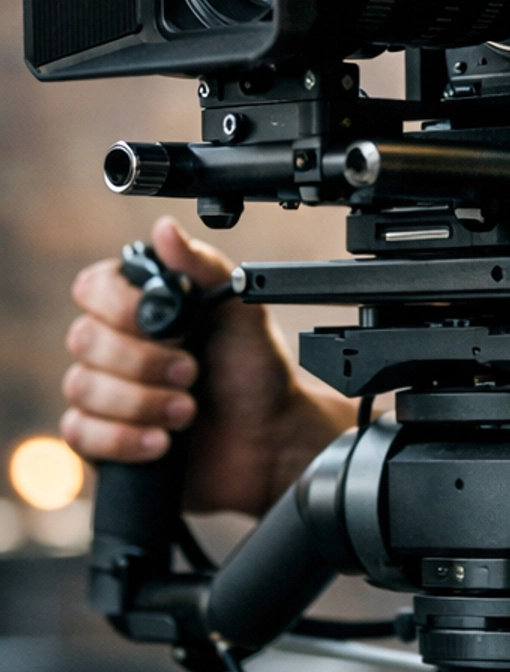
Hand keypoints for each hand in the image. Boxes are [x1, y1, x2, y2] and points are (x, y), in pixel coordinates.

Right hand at [60, 215, 346, 516]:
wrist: (269, 440)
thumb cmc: (254, 373)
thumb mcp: (241, 312)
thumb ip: (202, 268)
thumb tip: (164, 228)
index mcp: (143, 307)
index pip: (92, 288)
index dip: (118, 307)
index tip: (164, 325)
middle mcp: (118, 345)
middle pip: (83, 340)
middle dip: (141, 362)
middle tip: (190, 372)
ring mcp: (108, 393)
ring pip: (81, 388)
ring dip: (140, 402)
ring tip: (187, 410)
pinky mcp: (105, 439)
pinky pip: (79, 434)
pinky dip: (122, 438)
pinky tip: (160, 442)